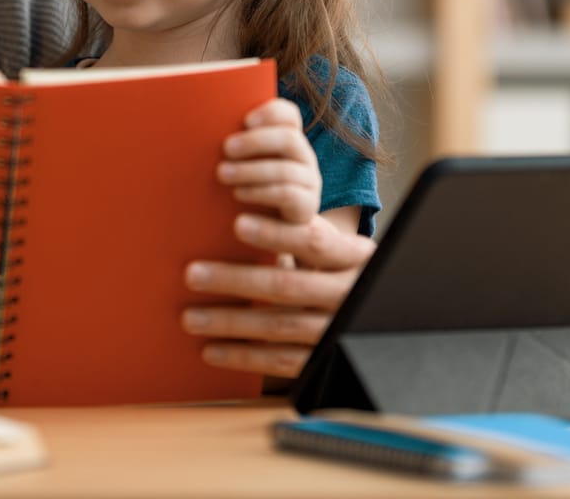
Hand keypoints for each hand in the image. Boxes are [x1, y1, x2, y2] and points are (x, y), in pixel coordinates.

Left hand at [182, 209, 373, 379]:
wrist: (379, 319)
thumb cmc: (341, 272)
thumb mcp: (337, 250)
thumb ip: (303, 232)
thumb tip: (244, 209)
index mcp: (355, 257)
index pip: (314, 242)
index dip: (277, 233)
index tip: (237, 224)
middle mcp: (350, 293)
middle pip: (288, 286)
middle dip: (235, 280)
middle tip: (192, 275)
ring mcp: (339, 329)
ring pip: (279, 325)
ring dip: (231, 322)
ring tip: (190, 317)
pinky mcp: (327, 361)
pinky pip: (282, 361)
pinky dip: (245, 356)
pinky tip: (212, 350)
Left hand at [217, 97, 321, 224]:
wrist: (270, 227)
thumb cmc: (246, 187)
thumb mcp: (242, 164)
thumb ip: (233, 147)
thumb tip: (200, 127)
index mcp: (287, 140)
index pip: (289, 115)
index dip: (270, 112)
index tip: (245, 121)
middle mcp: (303, 157)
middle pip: (289, 138)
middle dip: (255, 141)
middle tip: (226, 148)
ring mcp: (309, 181)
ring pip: (286, 170)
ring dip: (251, 171)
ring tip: (222, 174)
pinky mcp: (307, 207)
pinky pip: (288, 196)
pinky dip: (261, 195)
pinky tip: (238, 198)